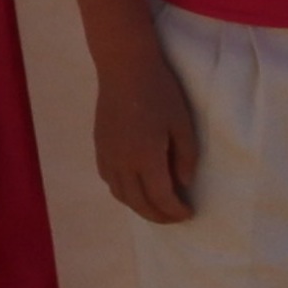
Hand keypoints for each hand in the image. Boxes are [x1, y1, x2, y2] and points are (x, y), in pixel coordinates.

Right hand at [94, 45, 197, 222]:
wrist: (124, 68)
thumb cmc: (160, 92)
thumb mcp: (182, 123)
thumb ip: (186, 157)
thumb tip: (183, 184)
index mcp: (146, 158)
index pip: (161, 198)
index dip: (175, 211)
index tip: (188, 213)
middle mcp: (122, 163)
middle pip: (139, 203)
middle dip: (158, 216)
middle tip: (175, 218)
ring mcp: (107, 156)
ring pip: (121, 195)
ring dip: (140, 207)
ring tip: (157, 207)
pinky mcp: (99, 147)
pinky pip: (109, 181)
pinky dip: (124, 193)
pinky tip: (136, 188)